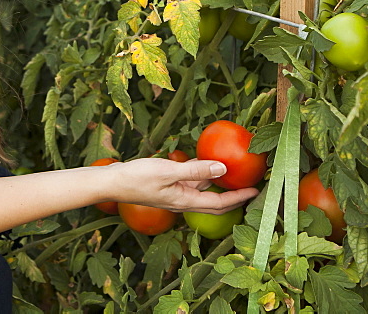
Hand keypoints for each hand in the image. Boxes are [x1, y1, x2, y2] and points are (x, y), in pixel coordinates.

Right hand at [101, 158, 258, 213]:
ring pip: (202, 191)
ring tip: (233, 173)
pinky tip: (204, 163)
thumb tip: (223, 169)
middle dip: (234, 196)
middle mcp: (182, 201)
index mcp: (185, 201)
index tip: (255, 192)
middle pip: (214, 202)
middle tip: (250, 186)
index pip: (219, 204)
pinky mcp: (167, 187)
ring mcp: (174, 195)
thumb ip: (196, 170)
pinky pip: (190, 183)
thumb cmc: (138, 177)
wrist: (112, 182)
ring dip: (218, 184)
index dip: (239, 198)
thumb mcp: (169, 171)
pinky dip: (201, 175)